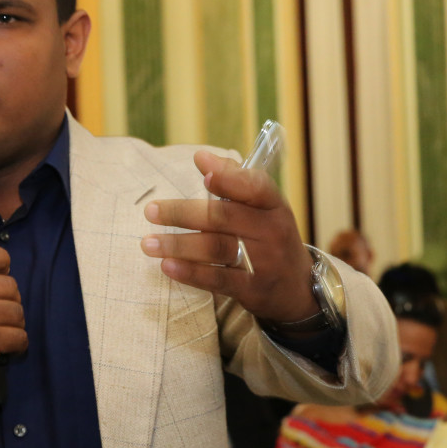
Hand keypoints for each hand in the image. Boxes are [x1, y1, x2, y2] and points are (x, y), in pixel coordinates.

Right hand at [0, 243, 25, 418]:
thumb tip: (5, 273)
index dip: (1, 262)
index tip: (1, 275)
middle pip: (10, 286)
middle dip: (10, 300)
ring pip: (17, 312)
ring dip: (15, 323)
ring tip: (0, 330)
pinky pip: (19, 336)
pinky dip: (18, 344)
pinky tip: (6, 346)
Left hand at [140, 150, 317, 322]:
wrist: (297, 288)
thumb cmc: (269, 237)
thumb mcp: (263, 207)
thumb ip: (235, 180)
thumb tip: (202, 157)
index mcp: (273, 205)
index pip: (255, 187)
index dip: (229, 178)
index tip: (202, 168)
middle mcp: (272, 231)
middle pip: (223, 218)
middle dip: (183, 213)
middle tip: (151, 211)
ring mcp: (264, 263)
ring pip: (216, 249)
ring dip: (179, 244)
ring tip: (148, 243)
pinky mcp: (253, 290)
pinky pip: (218, 280)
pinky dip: (191, 273)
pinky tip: (168, 266)